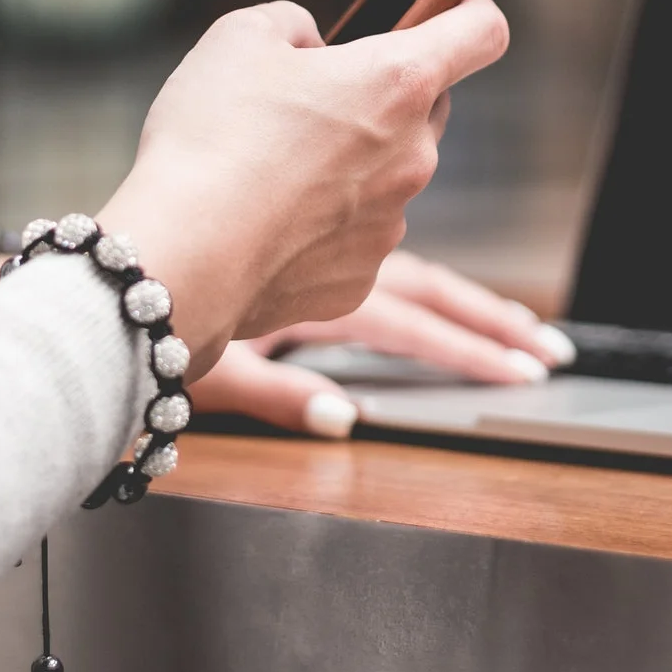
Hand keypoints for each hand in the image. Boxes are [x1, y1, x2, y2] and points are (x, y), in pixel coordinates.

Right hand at [96, 0, 508, 378]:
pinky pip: (353, 236)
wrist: (183, 254)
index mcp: (398, 81)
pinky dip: (322, 225)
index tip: (457, 4)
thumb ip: (294, 24)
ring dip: (351, 164)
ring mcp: (392, 223)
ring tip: (272, 168)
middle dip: (384, 96)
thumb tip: (314, 49)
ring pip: (388, 176)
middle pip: (426, 109)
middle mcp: (414, 155)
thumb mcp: (240, 37)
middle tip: (315, 98)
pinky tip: (266, 223)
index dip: (473, 10)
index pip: (483, 34)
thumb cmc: (210, 135)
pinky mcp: (361, 278)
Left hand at [188, 251, 575, 436]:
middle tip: (551, 355)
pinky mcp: (310, 250)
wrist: (120, 257)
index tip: (529, 371)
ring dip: (470, 304)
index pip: (416, 324)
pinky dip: (424, 288)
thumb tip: (344, 420)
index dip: (475, 348)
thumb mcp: (214, 366)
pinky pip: (383, 260)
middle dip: (498, 325)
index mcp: (323, 292)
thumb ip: (282, 395)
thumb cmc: (157, 317)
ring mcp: (326, 251)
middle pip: (436, 293)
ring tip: (521, 330)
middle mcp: (334, 264)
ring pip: (416, 273)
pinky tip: (441, 303)